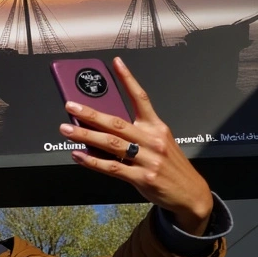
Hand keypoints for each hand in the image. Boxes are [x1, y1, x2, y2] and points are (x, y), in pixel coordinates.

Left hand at [58, 57, 213, 234]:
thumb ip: (137, 133)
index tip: (116, 63)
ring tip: (67, 130)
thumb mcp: (160, 143)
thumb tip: (104, 126)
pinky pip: (112, 167)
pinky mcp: (142, 177)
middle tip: (71, 106)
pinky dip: (92, 161)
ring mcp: (148, 159)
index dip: (128, 80)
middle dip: (90, 113)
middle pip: (117, 122)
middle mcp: (152, 140)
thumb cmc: (170, 166)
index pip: (141, 98)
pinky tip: (78, 155)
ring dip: (86, 135)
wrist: (191, 193)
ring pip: (111, 143)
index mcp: (157, 127)